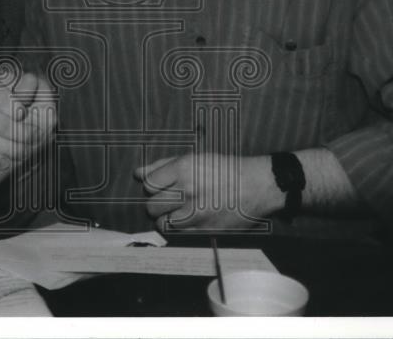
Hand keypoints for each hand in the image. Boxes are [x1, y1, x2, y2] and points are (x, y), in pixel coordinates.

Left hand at [134, 153, 283, 231]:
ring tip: (178, 211)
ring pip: (162, 223)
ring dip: (166, 218)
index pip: (149, 184)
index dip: (153, 186)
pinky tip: (189, 220)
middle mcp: (187, 191)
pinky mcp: (204, 230)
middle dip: (157, 203)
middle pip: (152, 205)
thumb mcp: (194, 159)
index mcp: (183, 169)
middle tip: (169, 201)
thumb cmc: (223, 170)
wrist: (255, 186)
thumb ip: (163, 165)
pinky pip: (178, 234)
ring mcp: (196, 213)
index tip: (162, 186)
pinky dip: (180, 228)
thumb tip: (138, 174)